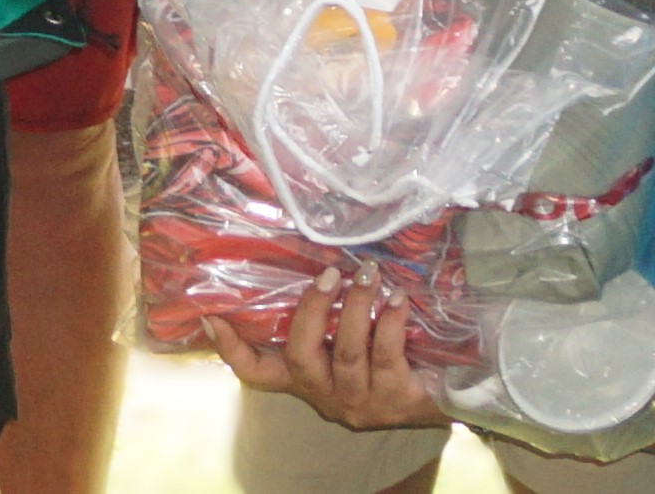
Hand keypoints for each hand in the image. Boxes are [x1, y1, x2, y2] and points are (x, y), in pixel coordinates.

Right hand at [208, 268, 455, 434]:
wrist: (442, 393)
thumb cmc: (388, 353)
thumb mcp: (348, 336)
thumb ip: (326, 314)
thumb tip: (312, 254)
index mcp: (306, 378)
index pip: (257, 372)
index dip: (232, 348)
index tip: (212, 315)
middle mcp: (326, 394)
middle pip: (300, 355)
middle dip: (312, 310)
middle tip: (329, 273)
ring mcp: (360, 401)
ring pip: (347, 353)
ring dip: (356, 308)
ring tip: (367, 274)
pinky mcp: (396, 401)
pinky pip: (387, 356)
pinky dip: (391, 322)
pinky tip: (398, 299)